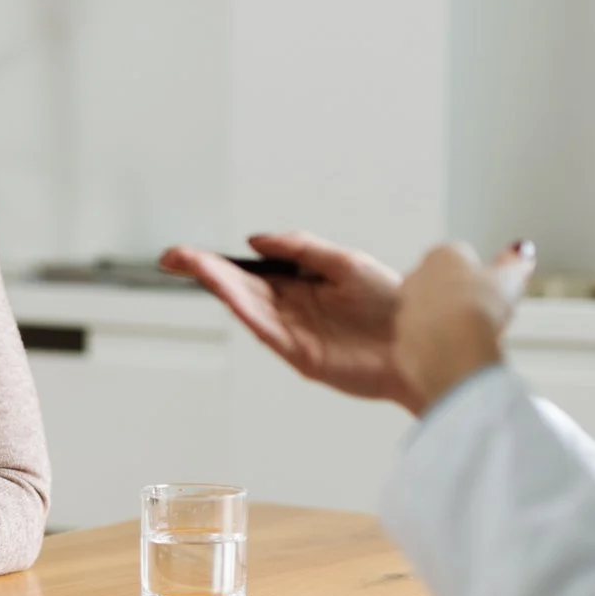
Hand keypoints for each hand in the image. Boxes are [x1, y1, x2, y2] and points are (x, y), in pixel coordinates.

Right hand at [161, 232, 424, 411]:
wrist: (423, 339)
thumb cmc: (392, 303)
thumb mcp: (345, 261)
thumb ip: (300, 248)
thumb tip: (254, 240)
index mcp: (300, 286)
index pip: (249, 272)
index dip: (217, 262)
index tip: (185, 253)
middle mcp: (291, 310)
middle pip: (239, 288)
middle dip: (205, 271)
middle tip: (172, 256)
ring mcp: (293, 333)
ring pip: (247, 306)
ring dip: (219, 286)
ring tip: (192, 266)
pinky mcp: (301, 355)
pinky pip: (266, 330)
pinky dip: (245, 311)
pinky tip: (226, 293)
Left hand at [394, 241, 535, 411]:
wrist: (455, 351)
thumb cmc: (479, 308)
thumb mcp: (509, 278)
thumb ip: (514, 261)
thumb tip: (521, 250)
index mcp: (441, 255)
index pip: (462, 257)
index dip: (482, 275)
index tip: (495, 291)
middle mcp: (415, 278)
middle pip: (442, 285)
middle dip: (460, 298)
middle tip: (484, 315)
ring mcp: (405, 310)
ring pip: (430, 314)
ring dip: (447, 324)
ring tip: (472, 339)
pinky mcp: (402, 342)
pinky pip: (424, 343)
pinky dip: (438, 348)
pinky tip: (457, 356)